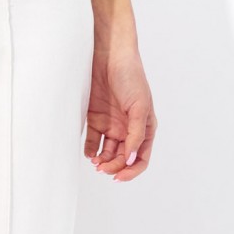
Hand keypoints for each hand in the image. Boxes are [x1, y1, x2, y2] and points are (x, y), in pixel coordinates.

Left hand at [85, 36, 154, 180]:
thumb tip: (131, 158)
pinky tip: (89, 153)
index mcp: (144, 128)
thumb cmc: (131, 77)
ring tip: (96, 163)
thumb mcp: (140, 107)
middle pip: (122, 158)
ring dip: (103, 161)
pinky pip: (93, 140)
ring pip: (108, 152)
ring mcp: (112, 124)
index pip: (141, 158)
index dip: (132, 170)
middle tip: (104, 169)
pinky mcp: (96, 118)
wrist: (110, 56)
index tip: (119, 177)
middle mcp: (128, 129)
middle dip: (114, 167)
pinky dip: (90, 150)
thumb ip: (136, 134)